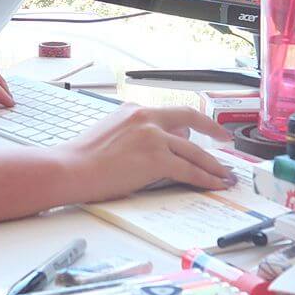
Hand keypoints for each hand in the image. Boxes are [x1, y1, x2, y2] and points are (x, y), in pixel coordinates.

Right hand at [60, 104, 237, 198]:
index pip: (171, 113)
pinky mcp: (156, 158)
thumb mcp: (110, 132)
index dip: (192, 120)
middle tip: (225, 139)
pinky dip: (206, 178)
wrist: (69, 169)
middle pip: (191, 120)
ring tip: (225, 174)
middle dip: (213, 130)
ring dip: (214, 165)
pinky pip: (189, 170)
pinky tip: (215, 184)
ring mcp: (153, 137)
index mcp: (134, 109)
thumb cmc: (81, 158)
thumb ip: (134, 133)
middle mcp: (146, 117)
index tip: (202, 126)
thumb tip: (153, 146)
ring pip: (195, 151)